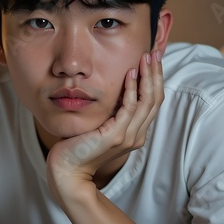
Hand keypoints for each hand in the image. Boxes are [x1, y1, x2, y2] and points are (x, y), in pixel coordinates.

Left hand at [46, 49, 163, 201]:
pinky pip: (129, 108)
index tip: (152, 60)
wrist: (68, 171)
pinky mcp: (116, 136)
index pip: (153, 102)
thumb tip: (115, 90)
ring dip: (147, 77)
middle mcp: (136, 135)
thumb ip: (112, 112)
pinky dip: (132, 89)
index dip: (155, 80)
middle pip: (155, 99)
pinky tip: (130, 74)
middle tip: (153, 53)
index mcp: (135, 132)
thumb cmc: (79, 147)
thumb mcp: (100, 125)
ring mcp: (128, 137)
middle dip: (155, 74)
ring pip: (147, 102)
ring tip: (144, 58)